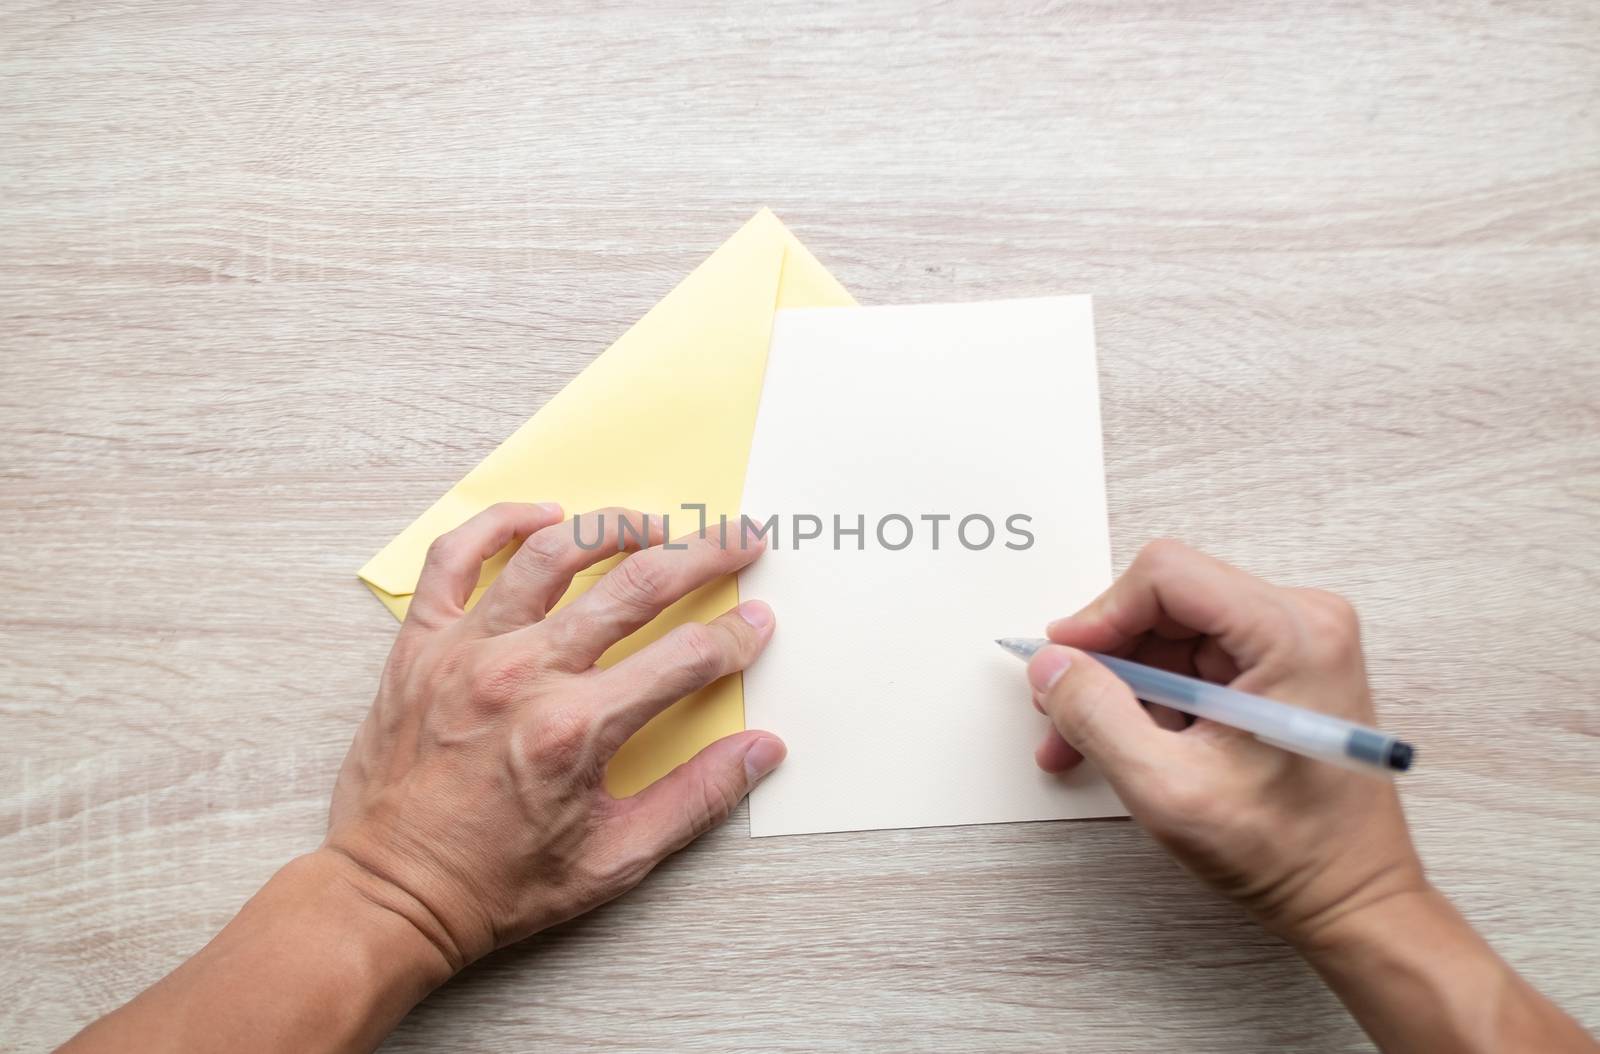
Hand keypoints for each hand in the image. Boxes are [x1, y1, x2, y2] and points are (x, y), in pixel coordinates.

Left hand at [325, 502, 784, 971]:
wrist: (391, 895)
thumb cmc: (498, 883)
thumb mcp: (614, 860)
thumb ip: (696, 798)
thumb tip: (763, 749)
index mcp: (575, 729)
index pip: (684, 659)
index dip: (735, 638)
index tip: (757, 624)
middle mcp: (522, 675)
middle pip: (634, 586)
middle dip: (703, 557)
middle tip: (742, 540)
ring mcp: (467, 651)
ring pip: (552, 554)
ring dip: (615, 527)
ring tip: (655, 524)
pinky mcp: (421, 645)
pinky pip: (455, 559)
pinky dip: (499, 525)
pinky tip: (542, 518)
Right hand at [1027, 540, 1423, 945]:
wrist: (1350, 896)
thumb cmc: (1290, 853)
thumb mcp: (1168, 789)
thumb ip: (1097, 717)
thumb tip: (1052, 666)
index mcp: (1291, 636)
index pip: (1167, 576)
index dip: (1101, 615)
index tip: (1064, 659)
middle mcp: (1302, 622)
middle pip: (1167, 601)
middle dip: (1106, 656)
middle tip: (1064, 707)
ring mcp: (1295, 642)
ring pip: (1172, 631)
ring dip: (1121, 684)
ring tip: (1084, 740)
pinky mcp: (1283, 666)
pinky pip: (1194, 657)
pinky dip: (1152, 696)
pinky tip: (1127, 740)